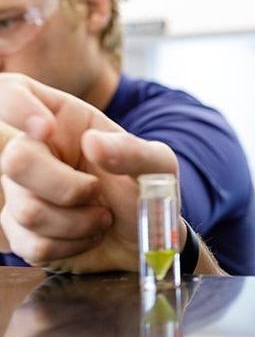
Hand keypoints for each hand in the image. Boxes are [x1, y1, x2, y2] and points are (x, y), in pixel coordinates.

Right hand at [0, 74, 178, 272]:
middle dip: (64, 186)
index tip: (46, 129)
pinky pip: (31, 244)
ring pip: (25, 210)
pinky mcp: (22, 233)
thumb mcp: (157, 165)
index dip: (16, 106)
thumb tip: (92, 143)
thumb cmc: (148, 191)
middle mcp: (34, 152)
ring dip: (77, 222)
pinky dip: (71, 245)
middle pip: (13, 160)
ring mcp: (22, 193)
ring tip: (102, 217)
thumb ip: (133, 152)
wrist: (149, 238)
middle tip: (96, 192)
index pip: (11, 91)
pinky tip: (88, 236)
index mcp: (60, 121)